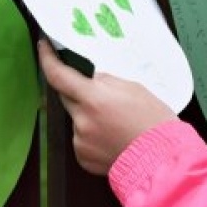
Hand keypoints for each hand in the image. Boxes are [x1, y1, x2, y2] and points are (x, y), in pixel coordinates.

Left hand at [38, 39, 174, 175]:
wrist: (162, 159)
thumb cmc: (153, 121)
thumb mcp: (134, 88)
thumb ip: (106, 81)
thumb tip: (92, 79)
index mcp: (93, 98)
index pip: (58, 75)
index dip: (47, 59)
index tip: (44, 47)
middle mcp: (82, 120)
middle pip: (66, 97)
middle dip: (76, 91)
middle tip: (96, 92)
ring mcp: (80, 142)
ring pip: (76, 120)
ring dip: (87, 116)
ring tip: (115, 123)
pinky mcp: (83, 158)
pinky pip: (81, 140)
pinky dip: (92, 136)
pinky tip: (112, 138)